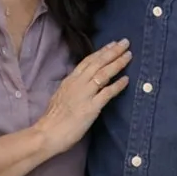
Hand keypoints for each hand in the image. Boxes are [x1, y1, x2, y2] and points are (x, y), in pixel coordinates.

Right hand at [34, 40, 131, 155]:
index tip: (112, 44)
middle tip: (125, 42)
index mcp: (70, 80)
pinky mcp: (91, 107)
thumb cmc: (53, 118)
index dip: (101, 52)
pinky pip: (107, 93)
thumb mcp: (61, 95)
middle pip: (98, 63)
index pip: (88, 61)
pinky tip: (126, 79)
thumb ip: (72, 87)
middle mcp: (78, 83)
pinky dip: (117, 85)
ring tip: (128, 55)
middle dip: (112, 51)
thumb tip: (81, 82)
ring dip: (117, 63)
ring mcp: (85, 94)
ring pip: (103, 74)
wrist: (48, 133)